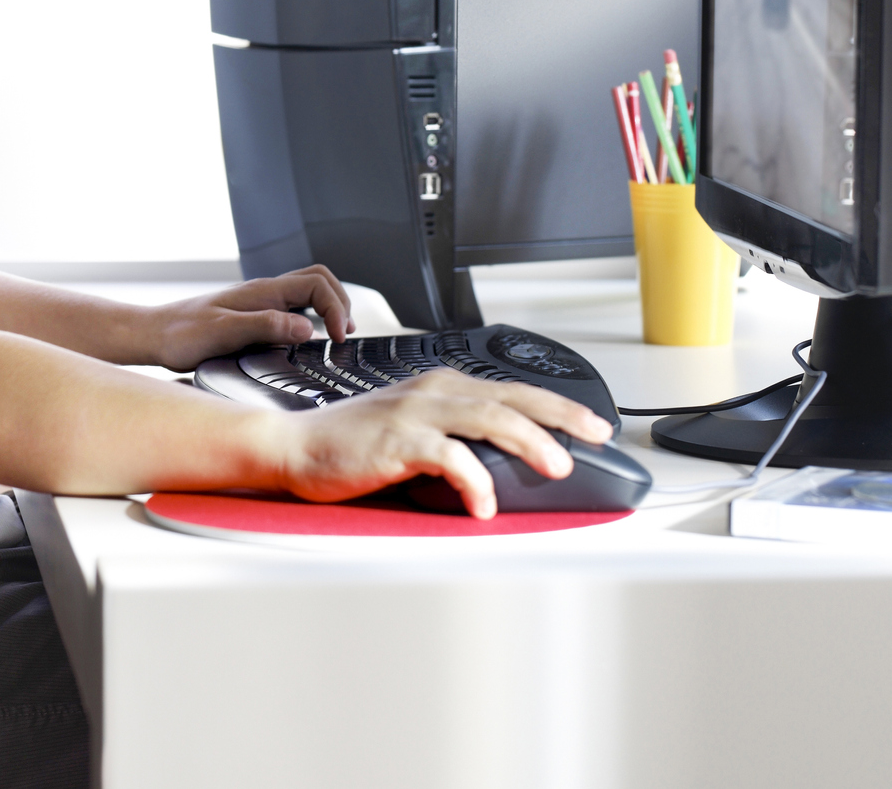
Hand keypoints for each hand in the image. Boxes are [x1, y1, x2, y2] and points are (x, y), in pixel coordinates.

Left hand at [141, 265, 353, 370]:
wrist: (155, 335)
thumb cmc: (183, 334)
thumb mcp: (225, 333)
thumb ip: (266, 326)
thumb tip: (306, 328)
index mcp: (263, 292)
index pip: (317, 283)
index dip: (336, 307)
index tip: (336, 337)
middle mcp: (265, 292)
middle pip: (319, 280)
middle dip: (340, 302)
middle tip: (344, 333)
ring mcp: (260, 302)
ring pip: (307, 292)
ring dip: (328, 307)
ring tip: (337, 333)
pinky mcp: (254, 315)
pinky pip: (293, 307)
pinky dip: (311, 317)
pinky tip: (307, 338)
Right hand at [270, 370, 615, 518]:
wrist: (295, 445)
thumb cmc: (350, 445)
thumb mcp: (411, 430)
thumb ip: (452, 436)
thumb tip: (500, 463)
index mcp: (440, 387)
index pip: (510, 390)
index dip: (555, 405)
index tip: (590, 422)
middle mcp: (433, 392)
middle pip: (511, 397)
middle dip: (560, 414)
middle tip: (597, 432)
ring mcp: (415, 413)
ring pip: (489, 418)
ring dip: (530, 441)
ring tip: (559, 466)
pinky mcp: (397, 440)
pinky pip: (448, 456)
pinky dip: (473, 480)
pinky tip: (485, 504)